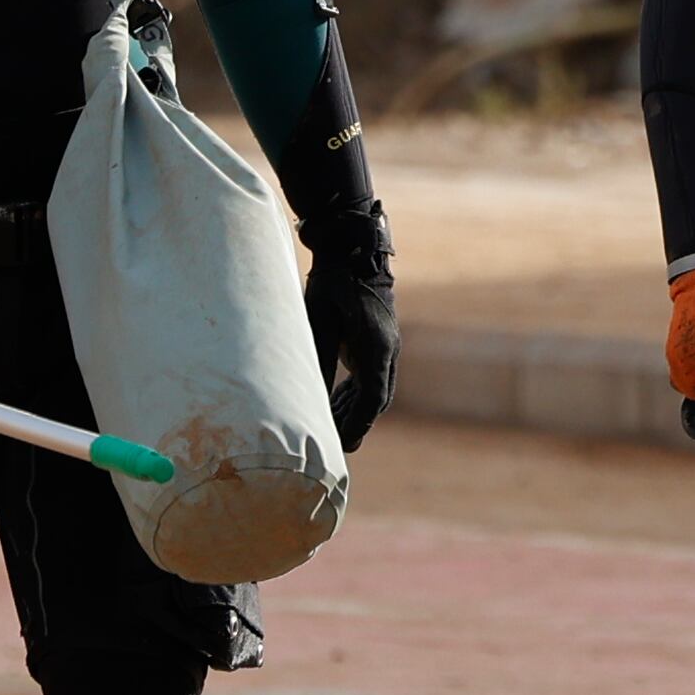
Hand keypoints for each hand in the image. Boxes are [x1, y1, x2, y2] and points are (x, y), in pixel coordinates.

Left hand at [300, 206, 399, 452]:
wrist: (353, 248)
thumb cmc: (332, 282)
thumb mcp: (318, 320)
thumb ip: (317, 357)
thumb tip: (307, 396)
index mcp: (376, 347)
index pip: (372, 398)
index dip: (357, 423)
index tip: (343, 445)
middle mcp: (386, 349)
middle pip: (376, 399)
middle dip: (356, 423)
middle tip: (334, 446)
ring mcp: (385, 344)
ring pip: (374, 389)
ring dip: (354, 409)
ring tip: (328, 426)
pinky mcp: (376, 339)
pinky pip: (369, 374)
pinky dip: (354, 392)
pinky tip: (334, 400)